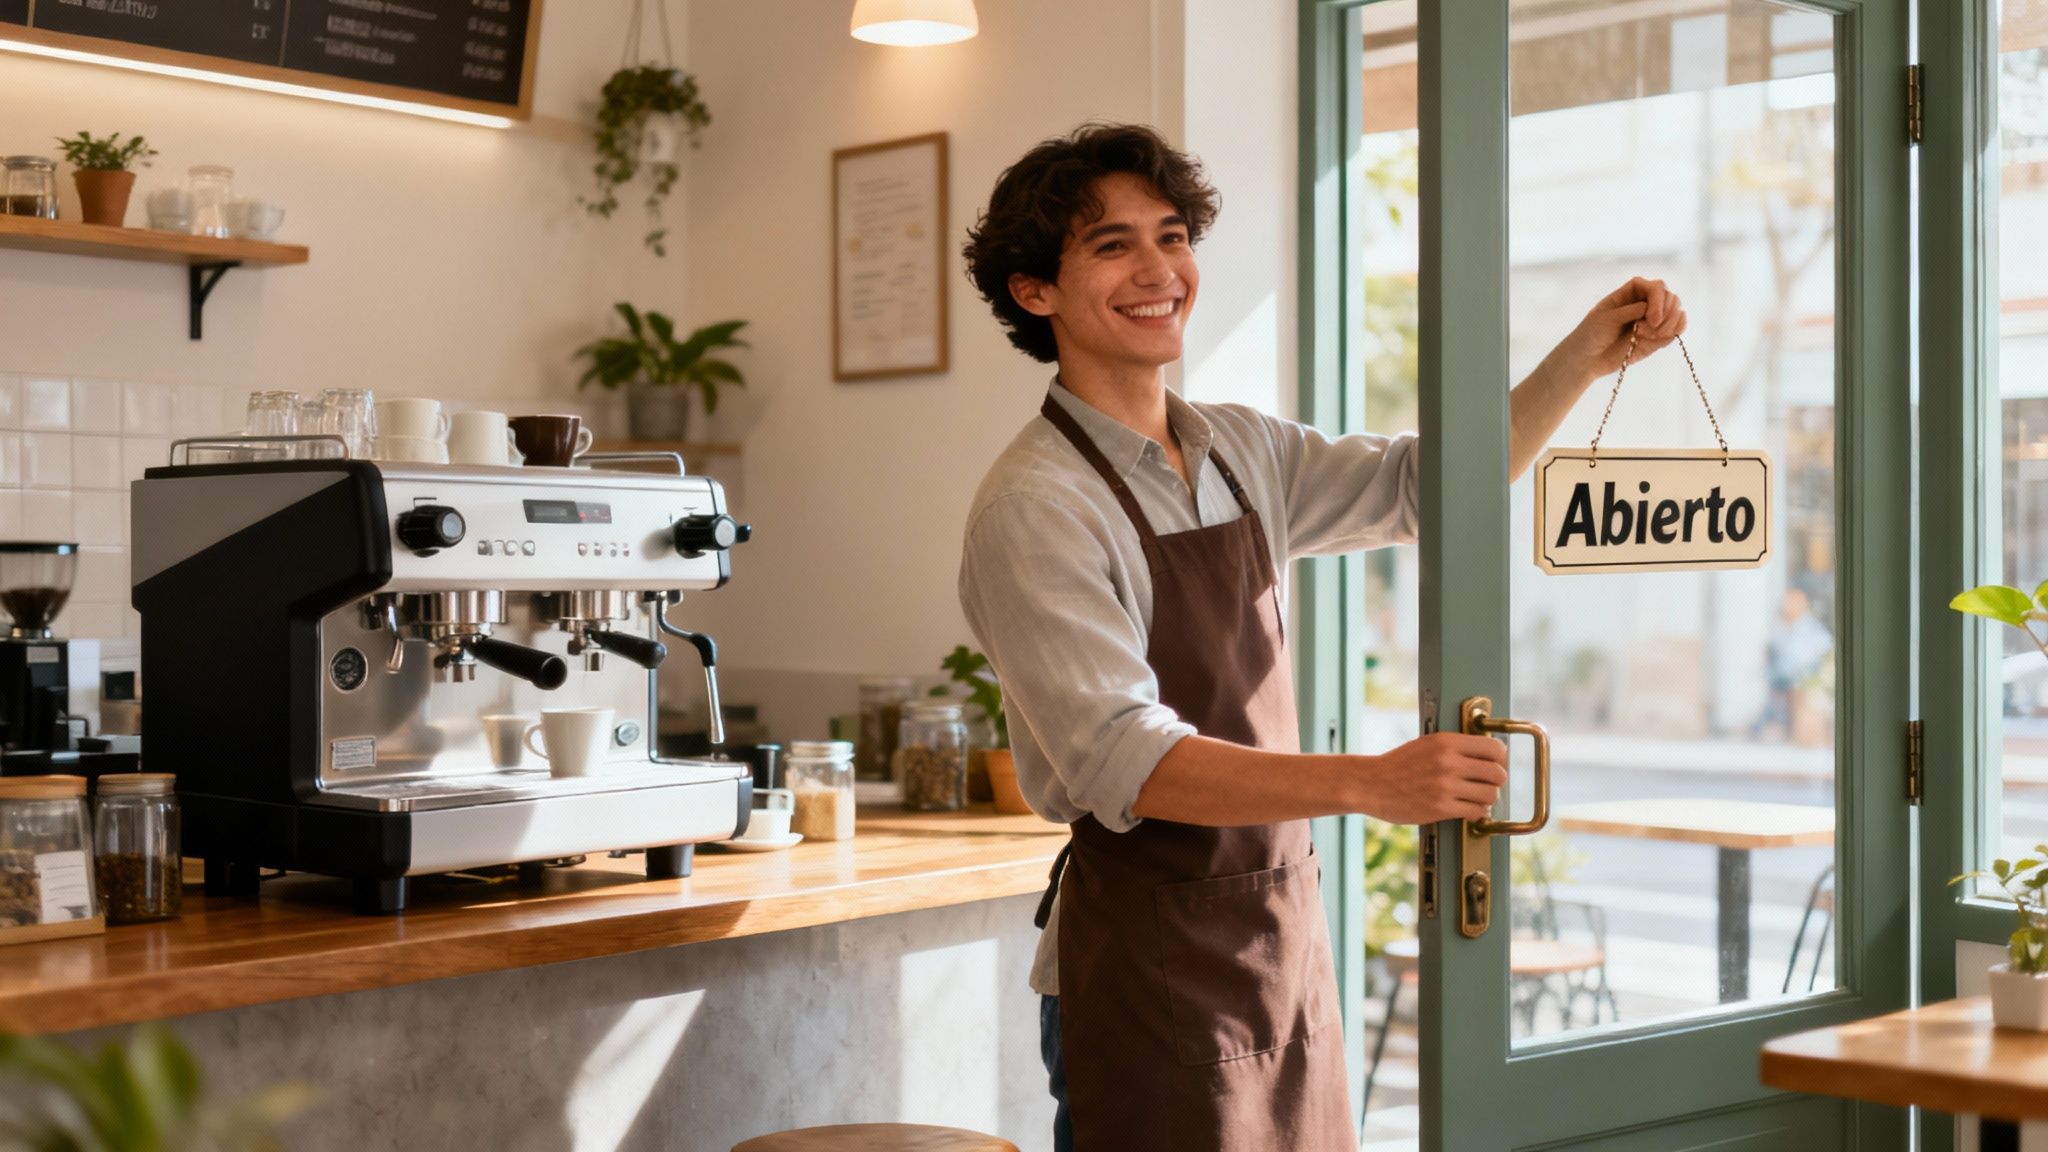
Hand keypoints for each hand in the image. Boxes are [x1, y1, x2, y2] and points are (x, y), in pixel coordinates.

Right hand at [1357, 733, 1508, 823]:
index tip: (1495, 764)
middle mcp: (1449, 762)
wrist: (1370, 784)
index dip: (1500, 758)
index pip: (1494, 748)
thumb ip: (1455, 747)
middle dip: (1496, 780)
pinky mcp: (1441, 808)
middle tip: (1487, 783)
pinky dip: (1476, 812)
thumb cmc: (1398, 765)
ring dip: (1487, 798)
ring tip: (1476, 797)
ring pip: (1491, 794)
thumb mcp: (1427, 744)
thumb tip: (1488, 754)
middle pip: (1498, 773)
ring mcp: (1445, 786)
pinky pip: (1476, 812)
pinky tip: (1467, 808)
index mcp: (1446, 742)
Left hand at [1547, 276, 1687, 383]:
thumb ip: (1629, 311)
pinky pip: (1678, 328)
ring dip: (1669, 326)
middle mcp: (1645, 302)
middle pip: (1670, 297)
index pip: (1656, 287)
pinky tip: (1659, 339)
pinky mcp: (1658, 336)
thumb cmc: (1590, 334)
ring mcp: (1653, 319)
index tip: (1652, 320)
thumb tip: (1649, 306)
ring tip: (1648, 337)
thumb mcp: (1605, 319)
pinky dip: (1674, 332)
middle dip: (1665, 315)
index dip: (1658, 300)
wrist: (1587, 359)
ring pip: (1677, 312)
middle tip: (1646, 332)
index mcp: (1630, 292)